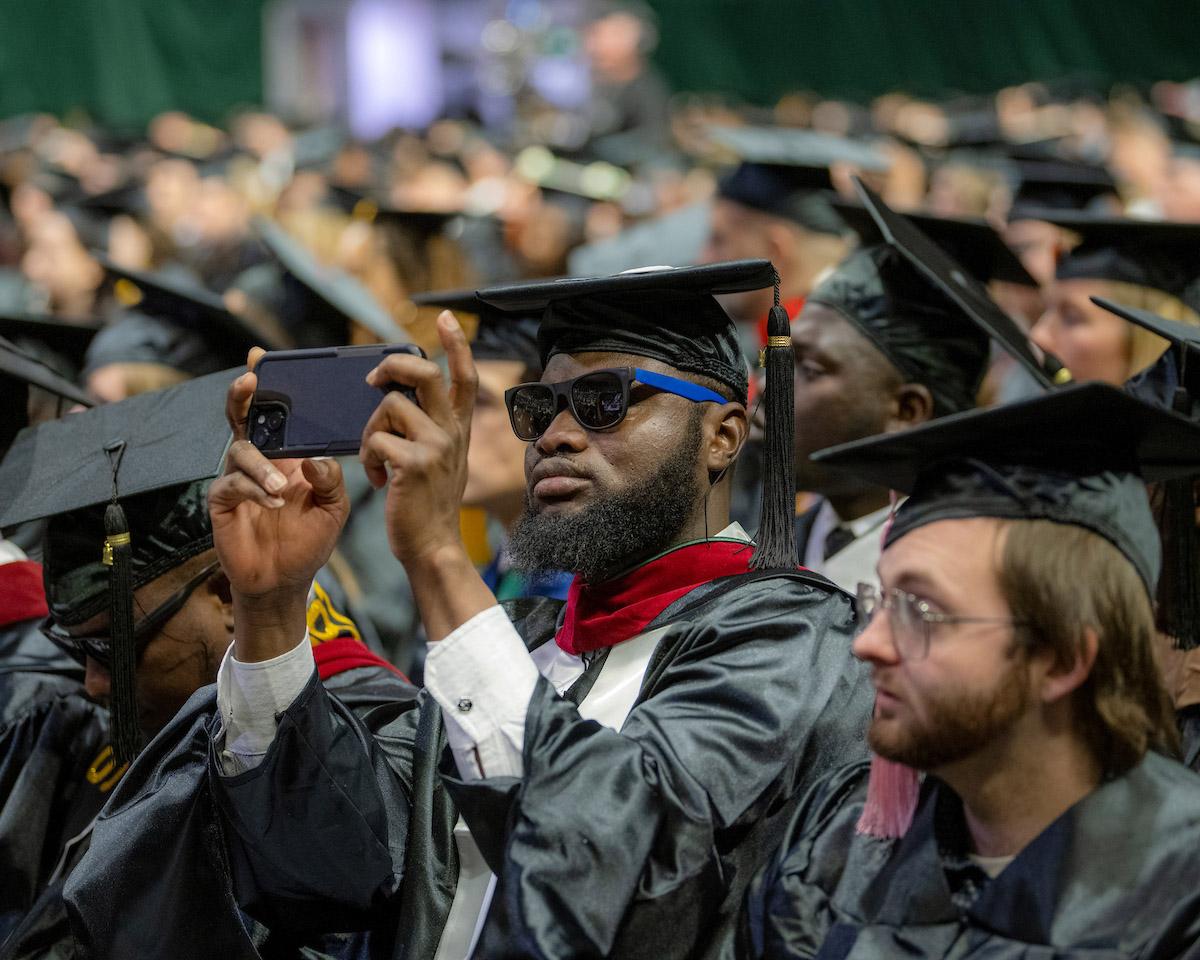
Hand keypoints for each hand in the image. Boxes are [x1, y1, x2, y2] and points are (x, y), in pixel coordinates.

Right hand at [208, 349, 350, 604]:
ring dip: (262, 467)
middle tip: (250, 381)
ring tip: (281, 490)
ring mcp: (237, 479)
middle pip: (242, 418)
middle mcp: (258, 461)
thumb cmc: (308, 540)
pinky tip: (271, 504)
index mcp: (285, 456)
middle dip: (243, 396)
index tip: (262, 358)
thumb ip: (331, 481)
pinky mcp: (222, 502)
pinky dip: (252, 490)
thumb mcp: (333, 508)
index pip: (274, 415)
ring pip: (239, 451)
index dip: (266, 388)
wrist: (285, 581)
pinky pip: (230, 485)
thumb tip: (316, 459)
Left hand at [359, 311, 477, 568]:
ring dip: (370, 430)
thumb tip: (395, 400)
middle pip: (424, 373)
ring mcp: (436, 446)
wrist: (432, 545)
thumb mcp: (439, 460)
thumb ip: (427, 429)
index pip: (463, 376)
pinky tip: (379, 479)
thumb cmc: (428, 504)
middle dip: (393, 366)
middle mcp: (451, 432)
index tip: (445, 317)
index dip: (456, 344)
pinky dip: (368, 458)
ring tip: (375, 458)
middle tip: (373, 380)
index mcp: (458, 428)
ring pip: (388, 407)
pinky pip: (376, 440)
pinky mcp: (414, 464)